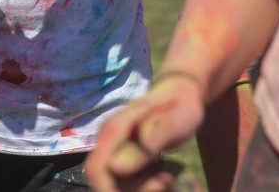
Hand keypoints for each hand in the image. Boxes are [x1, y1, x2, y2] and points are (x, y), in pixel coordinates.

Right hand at [85, 77, 204, 191]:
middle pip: (104, 180)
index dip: (111, 190)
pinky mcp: (119, 156)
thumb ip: (146, 145)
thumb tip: (115, 168)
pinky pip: (124, 181)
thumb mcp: (172, 125)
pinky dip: (143, 184)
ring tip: (167, 175)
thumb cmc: (180, 107)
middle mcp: (106, 139)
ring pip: (115, 184)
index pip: (97, 169)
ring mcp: (112, 148)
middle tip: (165, 180)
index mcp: (113, 129)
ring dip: (141, 187)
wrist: (180, 96)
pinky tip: (161, 174)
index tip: (155, 186)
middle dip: (133, 189)